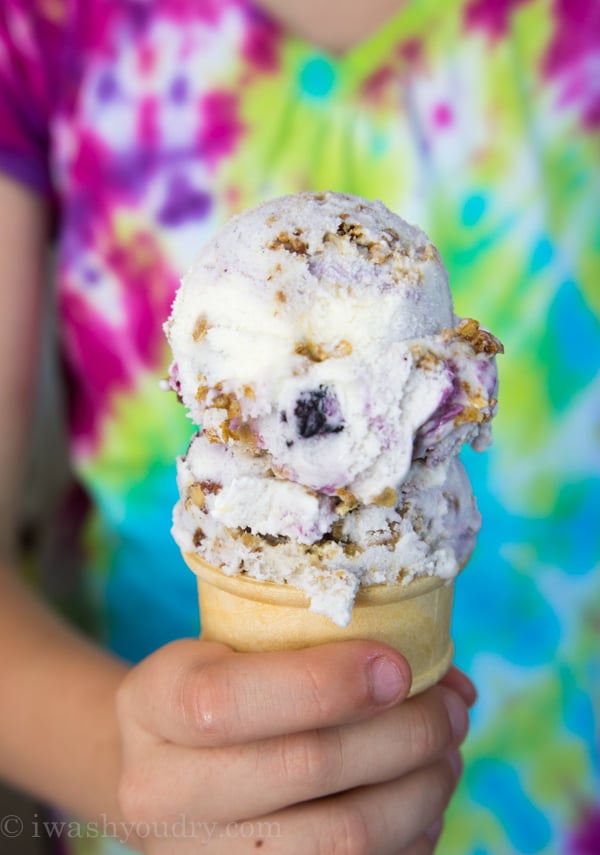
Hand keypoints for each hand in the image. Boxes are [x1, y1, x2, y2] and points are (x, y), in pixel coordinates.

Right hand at [116, 640, 472, 853]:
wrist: (160, 771)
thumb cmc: (215, 689)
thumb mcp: (232, 647)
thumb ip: (319, 647)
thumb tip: (451, 682)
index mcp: (152, 703)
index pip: (226, 701)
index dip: (326, 683)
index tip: (397, 666)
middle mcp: (160, 792)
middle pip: (304, 768)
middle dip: (403, 734)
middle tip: (449, 709)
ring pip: (340, 840)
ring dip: (419, 791)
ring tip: (445, 754)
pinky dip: (407, 839)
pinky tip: (418, 803)